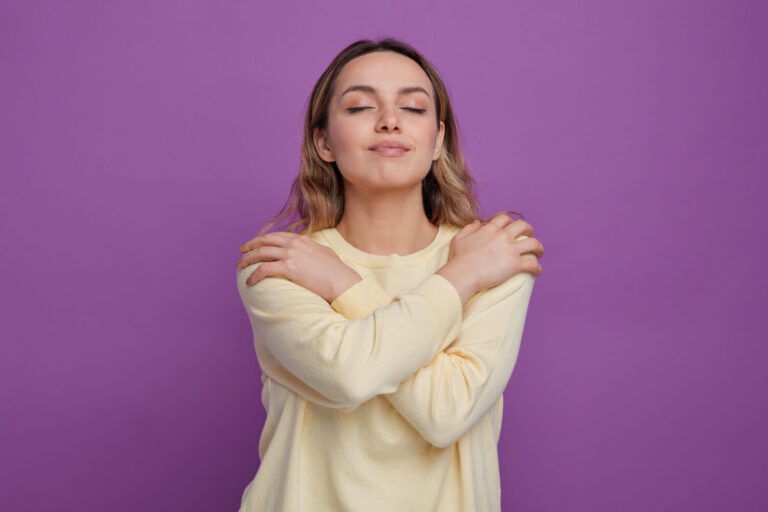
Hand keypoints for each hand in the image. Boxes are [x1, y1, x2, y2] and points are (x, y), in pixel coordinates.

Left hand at [236, 231, 361, 302]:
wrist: (343, 281)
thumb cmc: (337, 272)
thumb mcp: (325, 254)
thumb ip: (314, 251)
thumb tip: (312, 254)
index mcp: (302, 239)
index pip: (277, 236)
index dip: (263, 239)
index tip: (255, 244)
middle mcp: (294, 244)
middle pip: (265, 241)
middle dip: (250, 245)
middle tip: (241, 251)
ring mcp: (291, 254)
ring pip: (261, 253)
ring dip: (247, 259)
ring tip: (240, 266)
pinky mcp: (288, 267)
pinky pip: (264, 269)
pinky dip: (254, 275)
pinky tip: (249, 282)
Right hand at [437, 214, 543, 303]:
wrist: (463, 274)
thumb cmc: (458, 260)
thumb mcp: (459, 239)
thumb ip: (469, 229)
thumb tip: (477, 222)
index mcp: (489, 230)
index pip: (504, 219)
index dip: (510, 222)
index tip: (512, 227)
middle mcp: (502, 236)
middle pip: (522, 226)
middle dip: (529, 229)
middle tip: (530, 235)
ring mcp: (510, 250)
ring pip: (534, 244)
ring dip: (539, 247)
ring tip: (539, 253)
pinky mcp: (515, 264)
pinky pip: (533, 264)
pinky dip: (537, 268)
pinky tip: (537, 271)